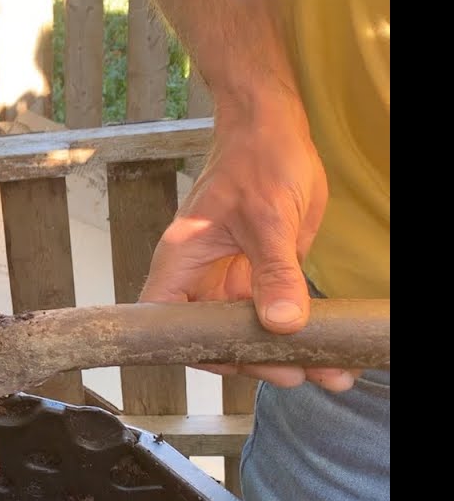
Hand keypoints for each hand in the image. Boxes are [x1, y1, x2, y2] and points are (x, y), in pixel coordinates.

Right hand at [138, 92, 359, 391]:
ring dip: (286, 353)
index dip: (196, 348)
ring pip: (249, 330)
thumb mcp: (269, 217)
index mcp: (182, 260)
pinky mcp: (262, 273)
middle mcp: (201, 275)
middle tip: (296, 374)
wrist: (275, 125)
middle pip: (215, 335)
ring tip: (329, 375)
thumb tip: (282, 324)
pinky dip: (301, 333)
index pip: (170, 322)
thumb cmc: (257, 157)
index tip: (238, 365)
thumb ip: (275, 273)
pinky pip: (276, 312)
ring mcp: (231, 277)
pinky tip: (330, 352)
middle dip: (256, 360)